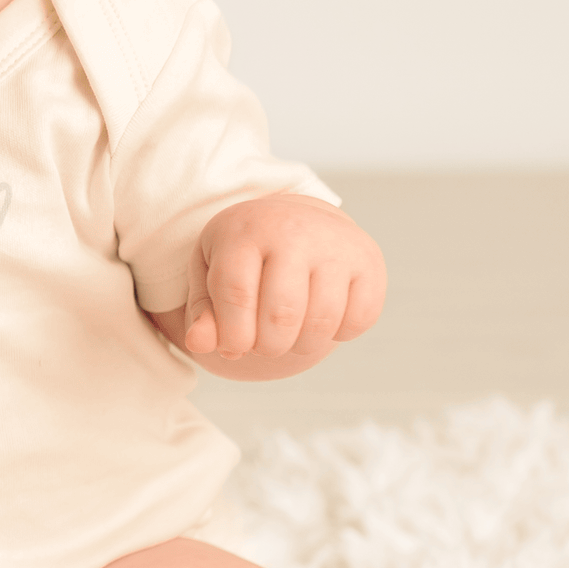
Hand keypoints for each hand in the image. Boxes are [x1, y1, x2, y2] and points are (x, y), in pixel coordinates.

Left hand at [180, 193, 384, 368]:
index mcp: (244, 231)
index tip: (233, 348)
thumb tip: (198, 344)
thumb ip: (203, 312)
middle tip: (263, 345)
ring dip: (301, 346)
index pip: (236, 294)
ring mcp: (336, 244)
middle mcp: (293, 231)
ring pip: (321, 322)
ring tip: (288, 337)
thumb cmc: (244, 256)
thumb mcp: (211, 274)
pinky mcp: (369, 261)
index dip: (234, 335)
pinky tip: (320, 320)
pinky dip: (339, 334)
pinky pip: (360, 318)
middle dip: (267, 346)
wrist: (295, 219)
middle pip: (281, 314)